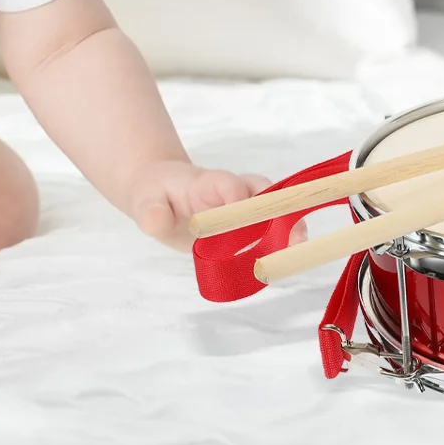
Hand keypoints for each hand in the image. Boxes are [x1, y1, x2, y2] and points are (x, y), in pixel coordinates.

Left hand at [128, 159, 282, 249]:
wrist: (161, 193)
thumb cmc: (155, 195)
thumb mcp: (144, 202)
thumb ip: (151, 213)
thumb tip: (157, 222)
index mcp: (206, 183)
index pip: (228, 184)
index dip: (240, 200)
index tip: (244, 219)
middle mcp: (231, 190)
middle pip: (262, 191)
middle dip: (279, 209)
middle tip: (293, 236)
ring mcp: (243, 205)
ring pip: (273, 207)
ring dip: (288, 225)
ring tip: (299, 249)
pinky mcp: (247, 223)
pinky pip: (270, 226)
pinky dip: (282, 241)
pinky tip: (286, 261)